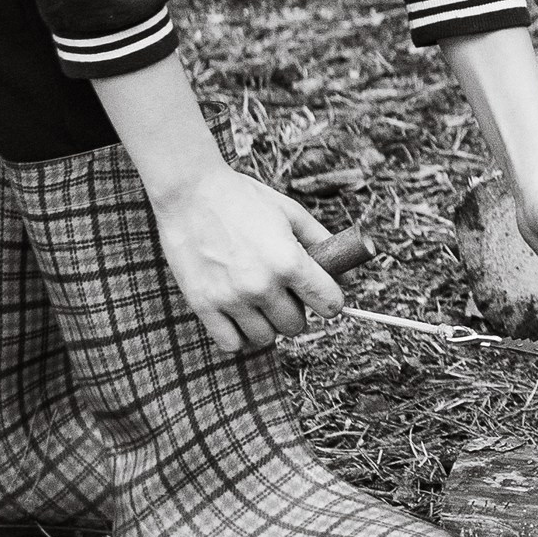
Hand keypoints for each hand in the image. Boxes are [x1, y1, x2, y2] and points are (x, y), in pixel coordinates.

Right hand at [147, 167, 343, 352]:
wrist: (190, 193)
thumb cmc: (244, 200)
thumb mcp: (291, 214)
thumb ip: (323, 244)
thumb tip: (347, 275)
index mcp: (290, 262)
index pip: (329, 304)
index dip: (329, 300)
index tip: (320, 295)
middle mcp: (262, 286)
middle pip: (295, 325)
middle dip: (295, 311)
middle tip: (284, 292)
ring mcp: (231, 298)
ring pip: (265, 338)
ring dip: (267, 325)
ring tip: (260, 303)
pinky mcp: (202, 305)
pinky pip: (230, 343)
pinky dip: (238, 336)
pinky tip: (239, 316)